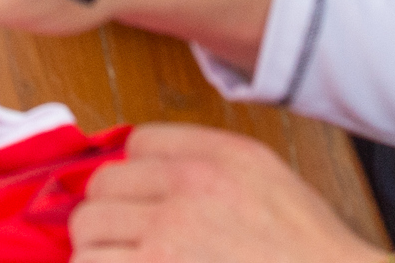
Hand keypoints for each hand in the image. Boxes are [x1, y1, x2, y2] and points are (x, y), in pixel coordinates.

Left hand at [71, 125, 387, 262]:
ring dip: (97, 251)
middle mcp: (188, 192)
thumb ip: (210, 162)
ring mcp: (167, 243)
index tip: (138, 200)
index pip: (137, 144)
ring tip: (123, 262)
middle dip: (108, 215)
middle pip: (101, 187)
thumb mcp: (268, 178)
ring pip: (87, 230)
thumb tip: (146, 167)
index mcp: (218, 160)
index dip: (136, 176)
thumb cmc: (307, 251)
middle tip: (125, 240)